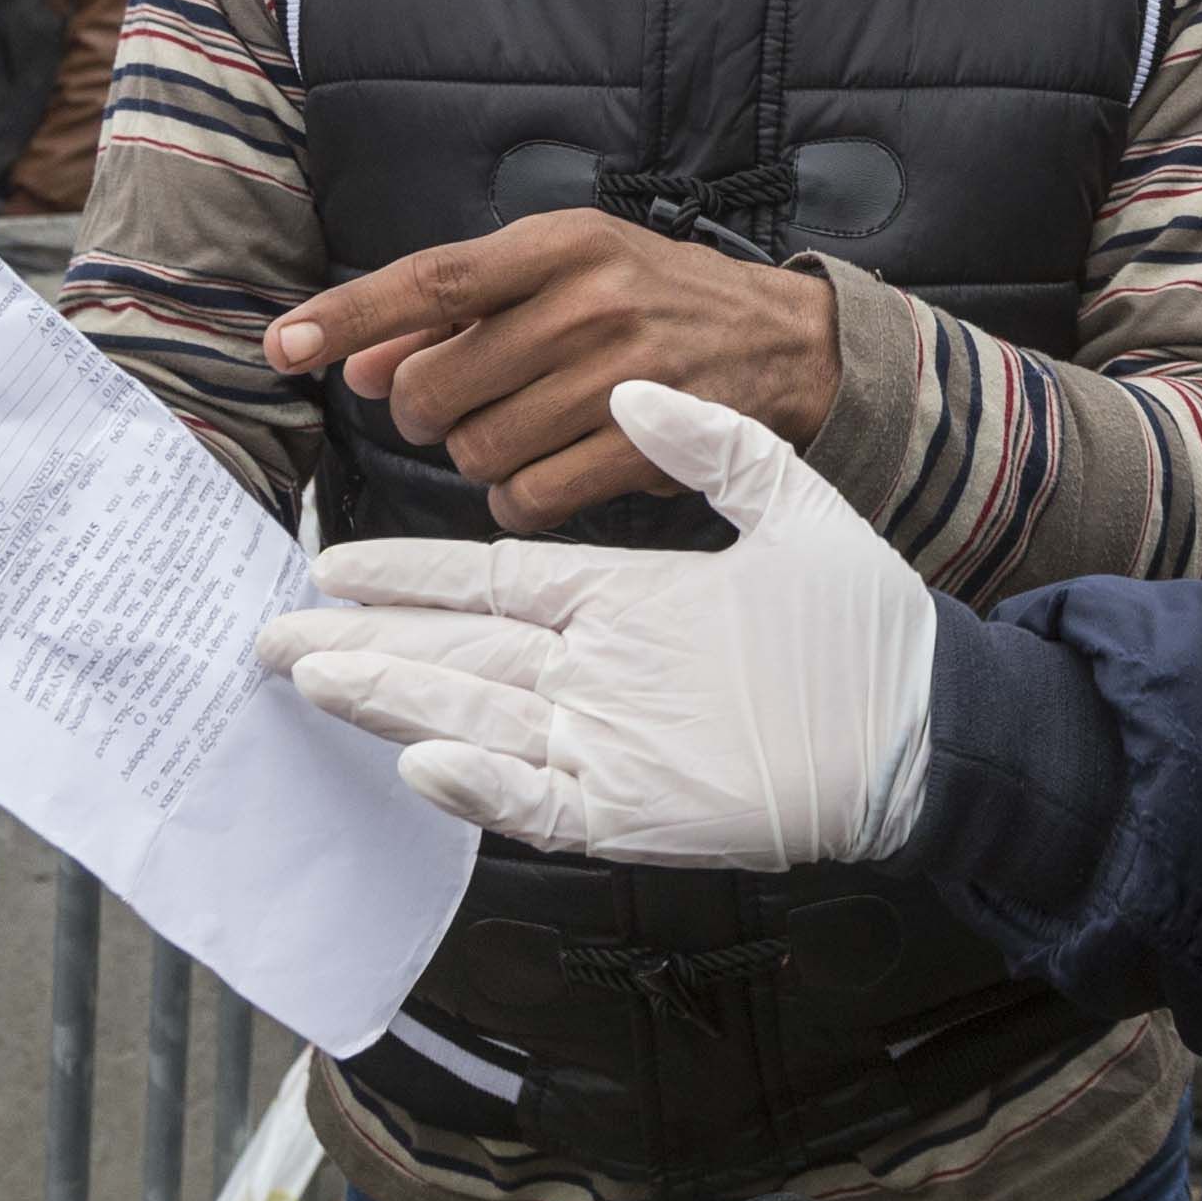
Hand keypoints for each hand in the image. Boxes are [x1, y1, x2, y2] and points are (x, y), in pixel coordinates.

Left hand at [262, 211, 842, 533]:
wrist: (791, 345)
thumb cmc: (660, 301)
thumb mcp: (569, 274)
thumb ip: (461, 313)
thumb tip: (357, 363)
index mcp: (563, 244)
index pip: (430, 280)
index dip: (347, 315)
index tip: (282, 346)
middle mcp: (589, 302)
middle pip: (437, 383)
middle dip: (421, 411)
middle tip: (450, 406)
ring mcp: (621, 377)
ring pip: (477, 447)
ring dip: (475, 454)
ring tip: (519, 431)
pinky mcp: (646, 446)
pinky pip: (529, 497)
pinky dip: (517, 498)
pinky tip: (543, 475)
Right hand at [267, 379, 934, 867]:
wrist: (926, 720)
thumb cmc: (864, 627)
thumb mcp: (790, 510)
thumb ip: (714, 447)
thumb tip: (631, 388)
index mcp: (618, 604)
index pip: (488, 586)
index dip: (409, 577)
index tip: (332, 560)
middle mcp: (594, 675)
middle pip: (454, 655)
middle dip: (365, 644)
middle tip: (275, 631)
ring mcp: (605, 746)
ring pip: (472, 722)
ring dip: (393, 701)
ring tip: (316, 673)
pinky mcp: (630, 812)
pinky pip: (536, 802)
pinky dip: (480, 787)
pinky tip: (421, 760)